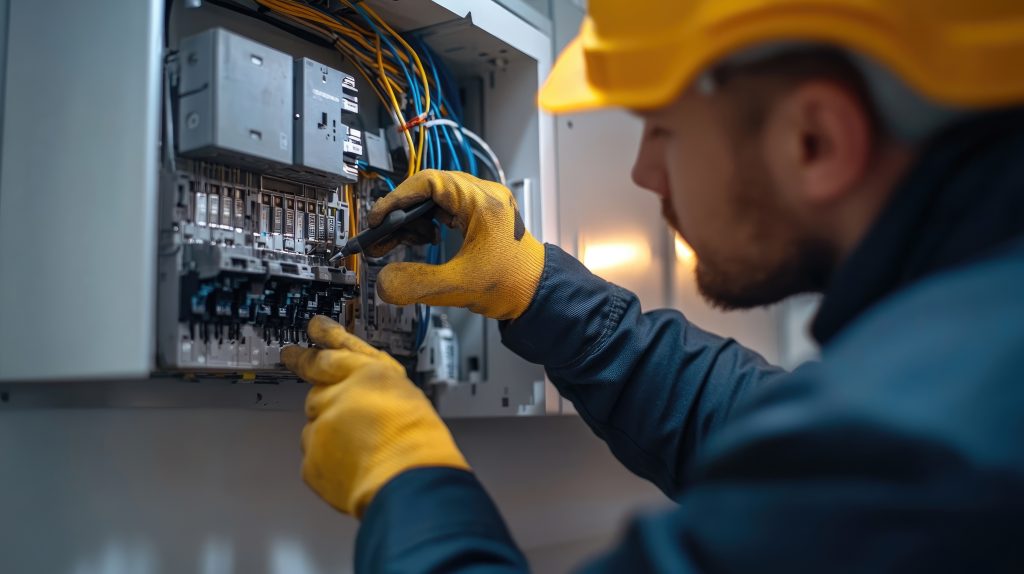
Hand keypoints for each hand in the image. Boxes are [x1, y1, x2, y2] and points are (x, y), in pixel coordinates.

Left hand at [281, 316, 469, 517]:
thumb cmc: (418, 443)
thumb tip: (361, 392)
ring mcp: (321, 426)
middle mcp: (340, 395)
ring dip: (330, 433)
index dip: (324, 338)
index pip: (337, 349)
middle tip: (307, 376)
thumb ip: (376, 390)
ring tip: (360, 449)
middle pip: (317, 389)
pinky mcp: (311, 457)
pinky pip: (313, 455)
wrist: (407, 481)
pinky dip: (328, 461)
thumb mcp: (407, 398)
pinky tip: (352, 467)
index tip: (313, 329)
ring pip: (315, 424)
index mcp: (370, 375)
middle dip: (317, 388)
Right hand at [366, 170, 544, 320]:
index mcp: (483, 203)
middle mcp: (485, 196)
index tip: (379, 217)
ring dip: (414, 219)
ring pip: (437, 199)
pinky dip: (429, 222)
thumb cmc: (514, 284)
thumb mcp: (458, 286)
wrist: (538, 294)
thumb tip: (384, 282)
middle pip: (431, 188)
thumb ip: (417, 284)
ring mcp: (485, 205)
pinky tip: (422, 240)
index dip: (398, 198)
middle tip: (383, 234)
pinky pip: (447, 209)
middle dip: (403, 212)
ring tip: (400, 242)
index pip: (430, 182)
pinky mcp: (483, 216)